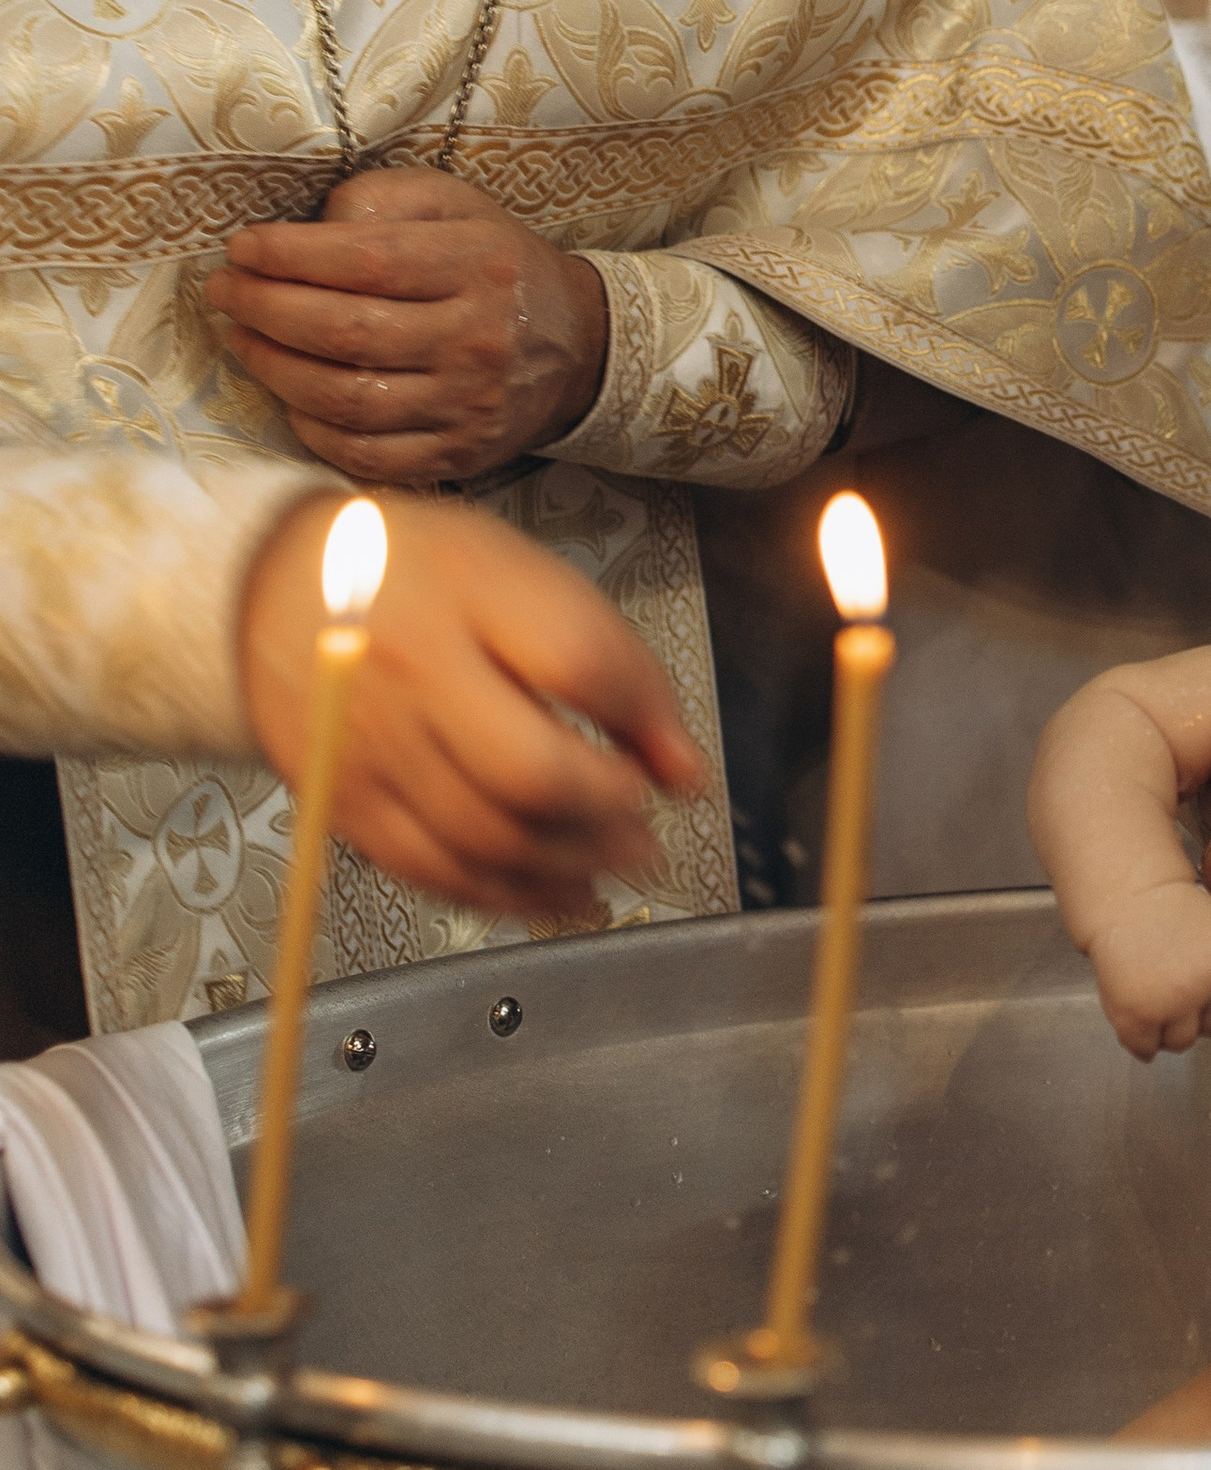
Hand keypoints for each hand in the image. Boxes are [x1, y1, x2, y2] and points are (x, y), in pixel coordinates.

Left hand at [206, 169, 609, 486]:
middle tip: (225, 291)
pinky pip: (366, 454)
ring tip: (243, 338)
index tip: (242, 248)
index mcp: (479, 266)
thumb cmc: (496, 267)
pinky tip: (289, 397)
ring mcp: (467, 406)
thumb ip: (383, 200)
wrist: (579, 349)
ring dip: (275, 368)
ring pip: (348, 398)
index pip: (367, 261)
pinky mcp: (457, 455)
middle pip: (347, 332)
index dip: (289, 256)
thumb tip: (310, 229)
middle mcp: (476, 339)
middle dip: (265, 309)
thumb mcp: (456, 207)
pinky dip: (312, 429)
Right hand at [240, 492, 706, 921]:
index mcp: (463, 590)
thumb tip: (681, 768)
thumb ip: (607, 659)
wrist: (268, 589)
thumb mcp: (517, 574)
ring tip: (616, 862)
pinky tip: (554, 892)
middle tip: (648, 829)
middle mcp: (408, 671)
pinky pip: (433, 872)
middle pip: (530, 772)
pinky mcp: (341, 804)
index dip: (649, 723)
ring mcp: (367, 746)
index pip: (578, 664)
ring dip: (571, 865)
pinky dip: (506, 895)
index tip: (682, 766)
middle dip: (611, 813)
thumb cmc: (418, 576)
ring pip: (485, 839)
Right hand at [1088, 883, 1210, 1062]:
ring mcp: (1175, 999)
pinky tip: (1138, 1008)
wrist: (1127, 897)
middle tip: (1178, 978)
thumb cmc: (1176, 914)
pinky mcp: (1139, 1014)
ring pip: (1182, 1042)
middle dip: (1200, 1010)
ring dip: (1168, 1026)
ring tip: (1157, 990)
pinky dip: (1139, 1037)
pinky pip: (1146, 1049)